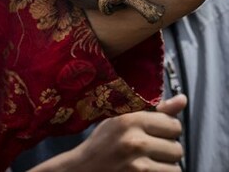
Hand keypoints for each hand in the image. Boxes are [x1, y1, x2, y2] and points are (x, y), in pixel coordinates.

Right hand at [68, 95, 186, 171]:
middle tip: (147, 151)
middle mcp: (134, 141)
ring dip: (165, 167)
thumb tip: (182, 99)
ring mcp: (138, 164)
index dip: (167, 131)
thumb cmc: (103, 144)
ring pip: (176, 167)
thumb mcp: (121, 120)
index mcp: (129, 120)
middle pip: (177, 148)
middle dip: (166, 151)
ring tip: (146, 162)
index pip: (174, 125)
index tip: (154, 134)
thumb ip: (154, 111)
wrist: (82, 169)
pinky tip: (146, 171)